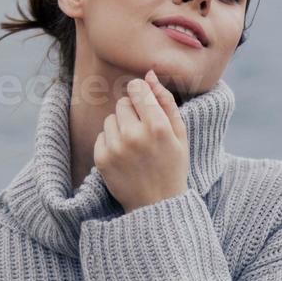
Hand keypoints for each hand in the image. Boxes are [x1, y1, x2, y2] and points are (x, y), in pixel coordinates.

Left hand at [94, 69, 189, 212]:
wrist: (157, 205)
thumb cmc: (173, 166)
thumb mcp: (180, 134)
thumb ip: (166, 101)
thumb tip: (149, 74)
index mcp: (157, 126)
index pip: (137, 89)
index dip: (140, 93)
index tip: (144, 104)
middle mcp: (134, 135)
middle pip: (122, 103)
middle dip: (131, 113)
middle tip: (143, 132)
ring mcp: (116, 148)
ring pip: (110, 119)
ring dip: (120, 127)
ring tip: (134, 146)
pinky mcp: (102, 160)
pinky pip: (101, 135)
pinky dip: (111, 142)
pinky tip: (124, 156)